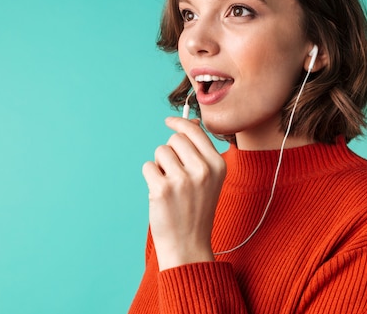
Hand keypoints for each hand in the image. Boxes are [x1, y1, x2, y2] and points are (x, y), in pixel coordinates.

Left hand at [142, 116, 226, 270]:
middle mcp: (203, 170)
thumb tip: (191, 122)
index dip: (180, 124)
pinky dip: (150, 177)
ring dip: (160, 165)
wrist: (188, 245)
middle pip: (175, 139)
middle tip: (174, 173)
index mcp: (218, 165)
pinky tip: (160, 194)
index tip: (169, 122)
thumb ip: (201, 151)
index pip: (195, 132)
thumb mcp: (210, 179)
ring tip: (170, 186)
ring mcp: (182, 180)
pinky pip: (148, 166)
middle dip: (170, 151)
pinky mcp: (162, 189)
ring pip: (160, 151)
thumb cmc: (197, 210)